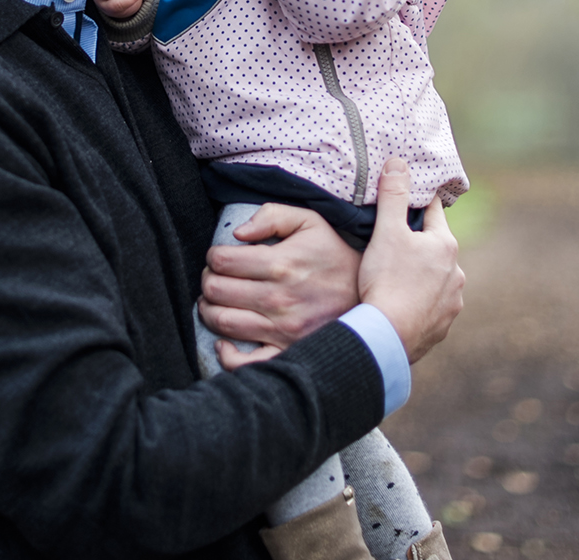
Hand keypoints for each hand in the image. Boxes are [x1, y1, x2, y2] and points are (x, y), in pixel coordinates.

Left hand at [198, 204, 360, 369]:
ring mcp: (282, 330)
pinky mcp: (287, 352)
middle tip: (216, 278)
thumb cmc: (333, 255)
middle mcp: (278, 299)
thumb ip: (272, 215)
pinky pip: (245, 363)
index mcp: (281, 264)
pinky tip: (225, 341)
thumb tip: (238, 232)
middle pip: (216, 292)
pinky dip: (227, 354)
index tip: (220, 258)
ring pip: (223, 323)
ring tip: (218, 302)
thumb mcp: (310, 222)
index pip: (222, 262)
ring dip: (210, 311)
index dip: (213, 257)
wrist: (370, 296)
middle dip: (208, 281)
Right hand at [357, 158, 462, 363]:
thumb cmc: (387, 280)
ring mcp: (452, 301)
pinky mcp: (443, 325)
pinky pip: (433, 305)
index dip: (417, 202)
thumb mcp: (386, 232)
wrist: (388, 336)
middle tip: (393, 241)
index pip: (432, 211)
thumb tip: (399, 162)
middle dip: (418, 242)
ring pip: (437, 277)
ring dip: (422, 274)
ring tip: (398, 276)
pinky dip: (420, 301)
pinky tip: (403, 303)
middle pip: (436, 246)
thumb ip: (392, 196)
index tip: (407, 196)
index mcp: (445, 244)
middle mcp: (456, 272)